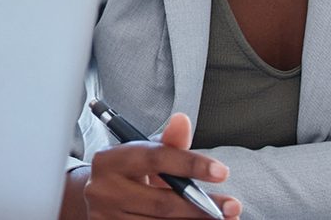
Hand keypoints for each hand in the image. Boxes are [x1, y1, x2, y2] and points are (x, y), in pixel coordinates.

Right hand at [75, 113, 241, 218]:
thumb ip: (168, 143)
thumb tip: (182, 121)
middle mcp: (103, 190)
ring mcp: (107, 217)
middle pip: (161, 202)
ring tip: (223, 219)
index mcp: (109, 161)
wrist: (99, 200)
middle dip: (201, 205)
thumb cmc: (129, 174)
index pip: (154, 159)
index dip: (190, 164)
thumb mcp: (144, 155)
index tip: (221, 172)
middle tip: (231, 206)